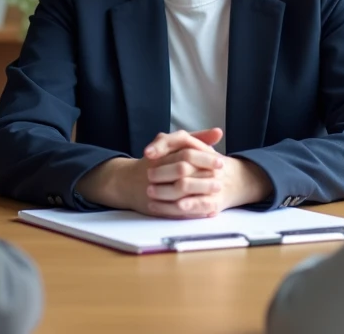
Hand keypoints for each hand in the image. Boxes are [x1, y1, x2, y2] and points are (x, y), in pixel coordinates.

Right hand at [75, 128, 274, 217]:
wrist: (118, 182)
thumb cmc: (149, 164)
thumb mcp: (170, 146)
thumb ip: (194, 138)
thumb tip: (218, 130)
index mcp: (163, 155)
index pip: (186, 154)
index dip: (206, 159)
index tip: (223, 163)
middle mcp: (156, 172)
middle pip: (184, 174)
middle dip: (205, 178)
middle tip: (224, 181)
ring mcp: (152, 191)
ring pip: (178, 194)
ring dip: (199, 197)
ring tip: (218, 198)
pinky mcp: (150, 208)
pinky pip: (170, 211)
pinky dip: (188, 213)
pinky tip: (204, 214)